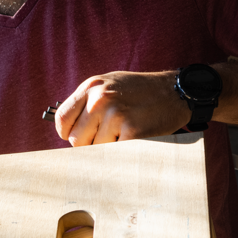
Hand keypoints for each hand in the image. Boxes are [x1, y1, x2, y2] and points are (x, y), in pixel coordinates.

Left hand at [55, 70, 192, 145]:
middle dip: (89, 144)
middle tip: (107, 139)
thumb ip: (88, 102)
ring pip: (95, 150)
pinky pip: (114, 154)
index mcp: (91, 87)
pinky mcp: (132, 131)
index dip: (68, 133)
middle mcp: (100, 100)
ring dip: (108, 148)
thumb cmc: (141, 90)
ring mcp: (116, 116)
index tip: (79, 137)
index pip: (62, 119)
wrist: (175, 91)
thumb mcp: (110, 84)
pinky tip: (133, 139)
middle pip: (76, 140)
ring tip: (124, 134)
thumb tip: (70, 130)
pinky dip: (122, 152)